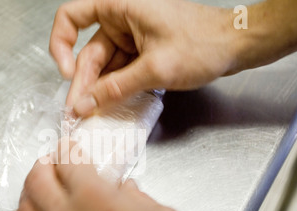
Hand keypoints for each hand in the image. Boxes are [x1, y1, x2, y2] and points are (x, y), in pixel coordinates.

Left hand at [13, 143, 239, 210]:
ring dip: (29, 192)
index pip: (68, 163)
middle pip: (37, 181)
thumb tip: (123, 189)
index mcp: (97, 201)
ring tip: (37, 187)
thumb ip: (136, 198)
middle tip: (51, 162)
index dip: (67, 149)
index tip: (68, 147)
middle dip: (43, 165)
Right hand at [49, 0, 236, 116]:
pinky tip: (109, 106)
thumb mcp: (155, 69)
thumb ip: (116, 88)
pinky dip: (114, 88)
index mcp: (120, 6)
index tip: (66, 71)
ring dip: (98, 90)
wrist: (236, 46)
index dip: (61, 44)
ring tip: (91, 115)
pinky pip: (119, 71)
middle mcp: (121, 19)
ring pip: (104, 66)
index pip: (71, 16)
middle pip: (89, 52)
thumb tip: (85, 105)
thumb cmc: (202, 45)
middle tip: (77, 112)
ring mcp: (132, 36)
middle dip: (83, 83)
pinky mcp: (141, 51)